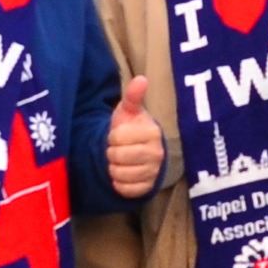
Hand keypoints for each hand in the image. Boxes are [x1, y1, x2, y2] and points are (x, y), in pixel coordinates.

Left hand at [106, 75, 163, 198]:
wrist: (142, 152)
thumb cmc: (132, 129)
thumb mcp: (130, 112)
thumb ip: (133, 97)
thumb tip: (141, 78)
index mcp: (152, 132)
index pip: (118, 137)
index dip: (112, 136)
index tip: (118, 135)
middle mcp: (156, 153)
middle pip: (118, 156)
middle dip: (111, 153)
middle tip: (116, 149)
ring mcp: (153, 172)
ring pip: (120, 174)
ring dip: (113, 168)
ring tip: (119, 161)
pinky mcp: (148, 188)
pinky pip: (125, 189)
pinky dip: (118, 183)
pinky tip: (122, 174)